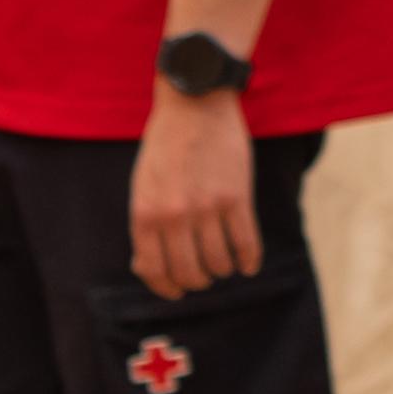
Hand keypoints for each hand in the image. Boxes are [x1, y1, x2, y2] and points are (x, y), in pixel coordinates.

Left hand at [132, 83, 256, 296]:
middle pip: (189, 273)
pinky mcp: (237, 197)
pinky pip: (245, 244)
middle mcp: (174, 215)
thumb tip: (145, 268)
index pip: (154, 270)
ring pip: (219, 263)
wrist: (194, 102)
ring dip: (222, 270)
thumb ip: (145, 224)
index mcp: (145, 213)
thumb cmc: (166, 145)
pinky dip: (249, 261)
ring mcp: (207, 207)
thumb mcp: (143, 185)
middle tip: (203, 276)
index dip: (166, 288)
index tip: (177, 291)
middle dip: (197, 281)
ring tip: (224, 264)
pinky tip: (248, 265)